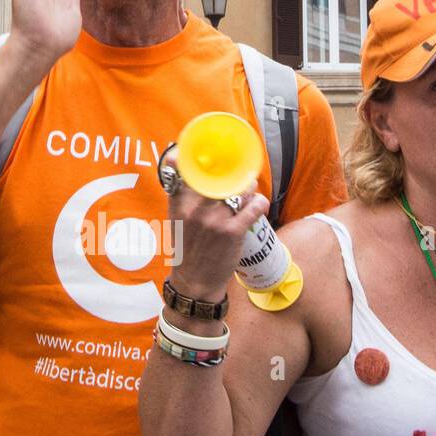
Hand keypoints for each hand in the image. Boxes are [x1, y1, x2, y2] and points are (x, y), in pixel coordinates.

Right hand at [163, 149, 269, 301]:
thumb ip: (181, 197)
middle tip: (239, 174)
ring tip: (250, 192)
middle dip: (232, 173)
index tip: (207, 152)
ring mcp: (214, 220)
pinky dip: (259, 203)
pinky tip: (259, 204)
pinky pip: (252, 207)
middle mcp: (195, 209)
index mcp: (179, 204)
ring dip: (249, 188)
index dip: (194, 156)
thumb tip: (187, 174)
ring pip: (239, 189)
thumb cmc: (187, 251)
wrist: (195, 283)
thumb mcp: (176, 222)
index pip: (186, 170)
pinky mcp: (232, 232)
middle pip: (219, 176)